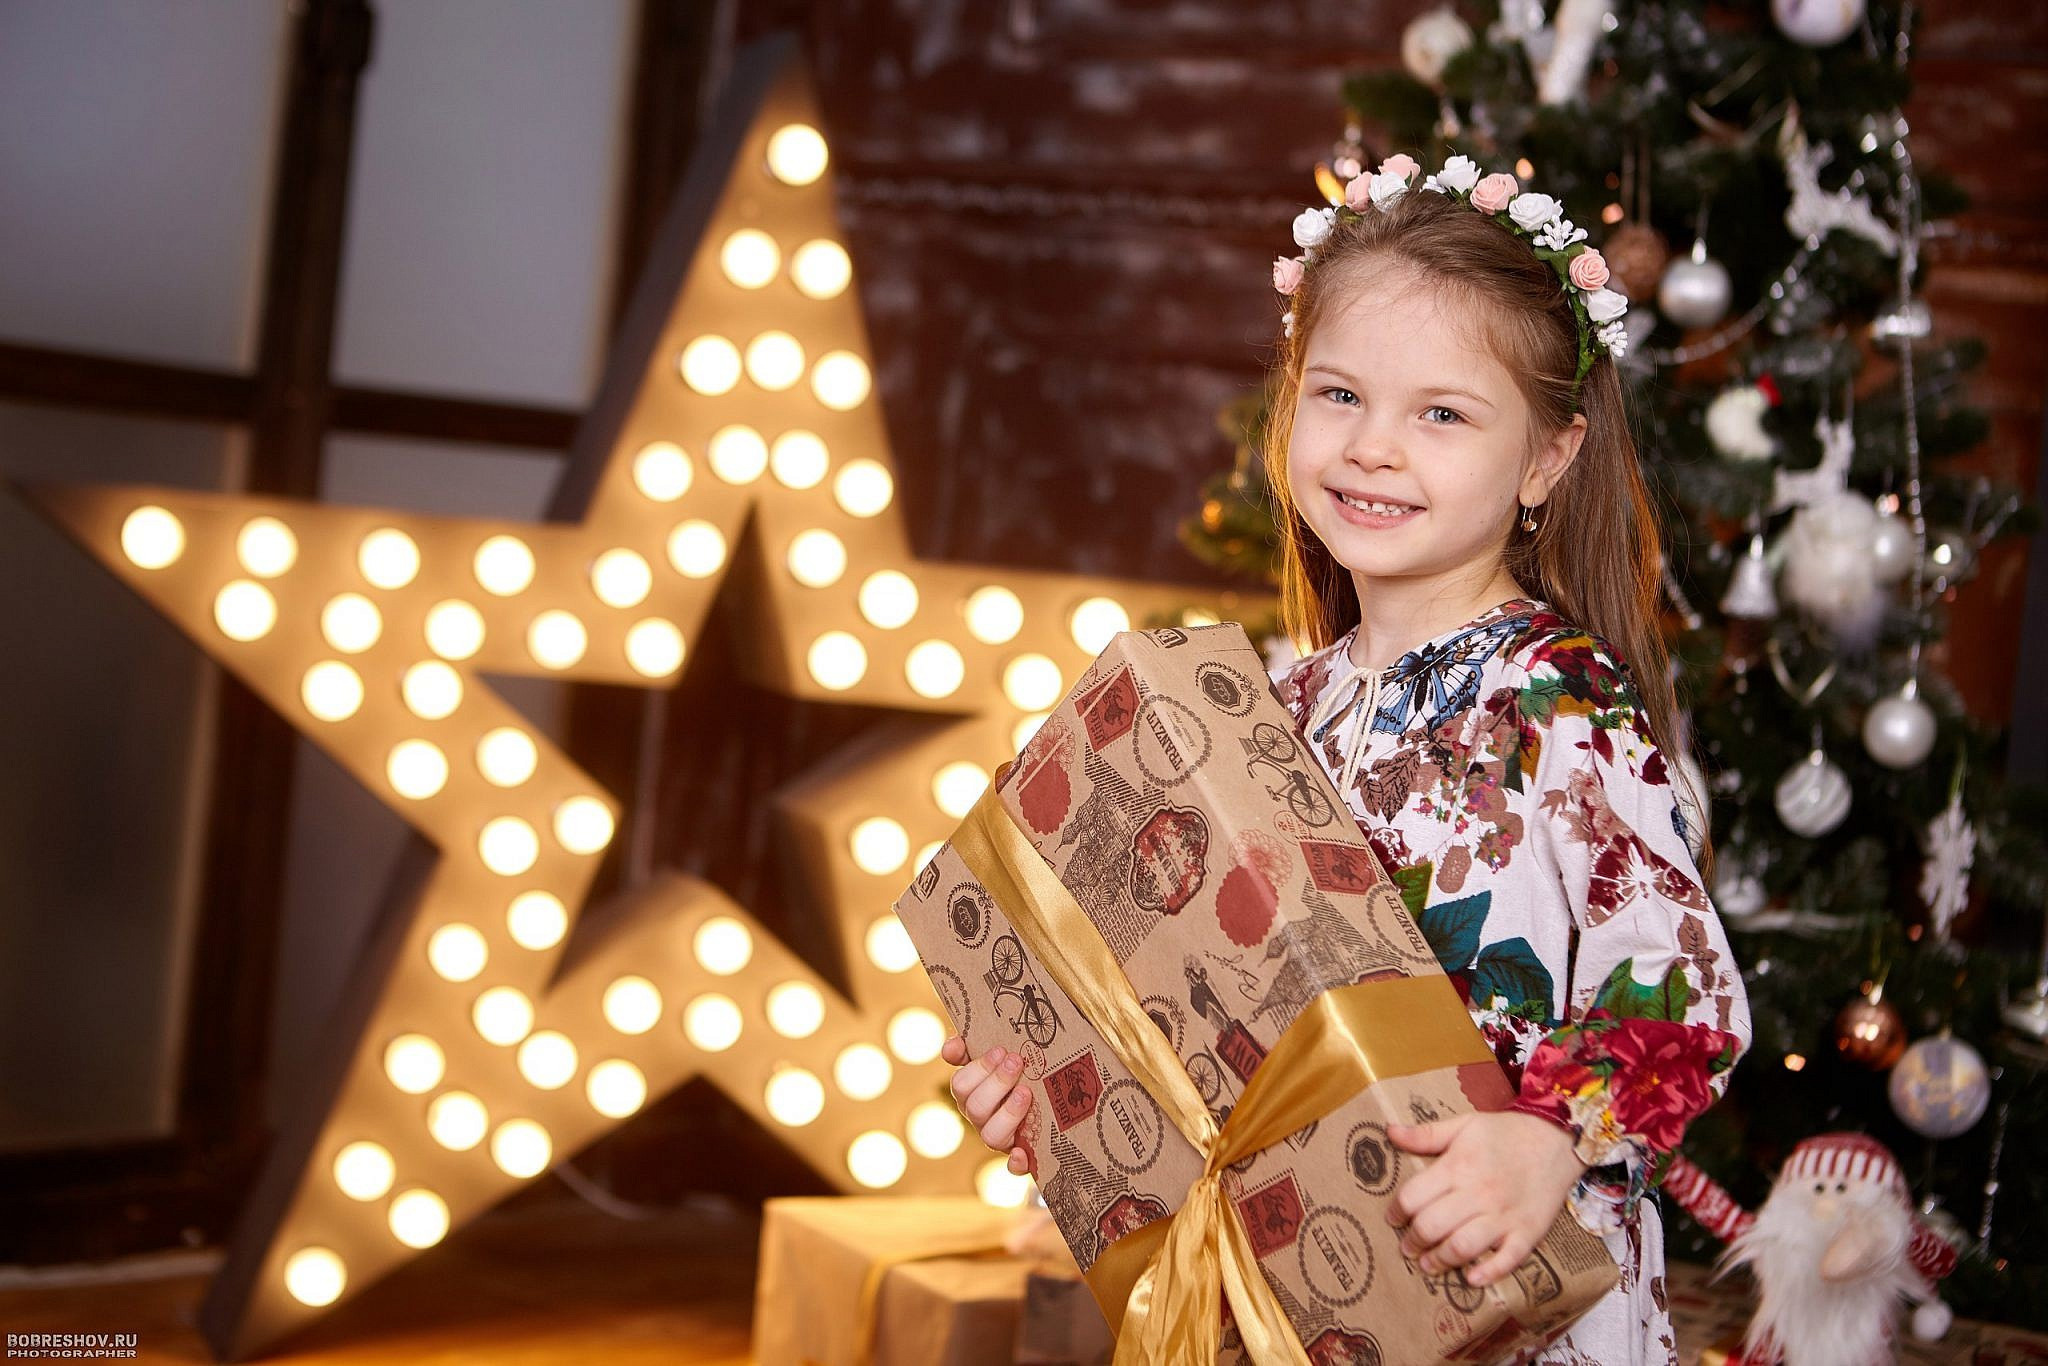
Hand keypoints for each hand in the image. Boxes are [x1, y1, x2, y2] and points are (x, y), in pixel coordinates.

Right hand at [941, 1034, 1033, 1174]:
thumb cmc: (1014, 1074)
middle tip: (1017, 1062)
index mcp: (971, 1093)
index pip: (961, 1084)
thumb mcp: (993, 1058)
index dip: (979, 1068)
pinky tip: (1021, 1152)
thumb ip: (970, 1046)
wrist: (1043, 1105)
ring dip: (1008, 1113)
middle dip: (997, 1082)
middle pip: (976, 1106)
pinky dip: (1016, 1163)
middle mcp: (980, 1118)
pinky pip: (1014, 1167)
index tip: (999, 1049)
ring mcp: (999, 1138)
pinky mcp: (1018, 1157)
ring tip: (1026, 1092)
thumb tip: (952, 1046)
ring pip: (991, 1134)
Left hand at [1385, 1111, 1587, 1286]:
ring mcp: (1504, 1216)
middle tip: (1407, 1247)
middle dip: (1413, 1241)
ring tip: (1429, 1265)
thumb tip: (1389, 1133)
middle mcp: (1478, 1193)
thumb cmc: (1506, 1132)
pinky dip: (1488, 1273)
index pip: (1414, 1196)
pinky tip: (1471, 1279)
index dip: (1396, 1211)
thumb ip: (1426, 1134)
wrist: (1557, 1140)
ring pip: (1463, 1247)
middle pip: (1432, 1226)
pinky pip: (1507, 1260)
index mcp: (1458, 1166)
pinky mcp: (1528, 1232)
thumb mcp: (1464, 1125)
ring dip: (1441, 1260)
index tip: (1392, 1219)